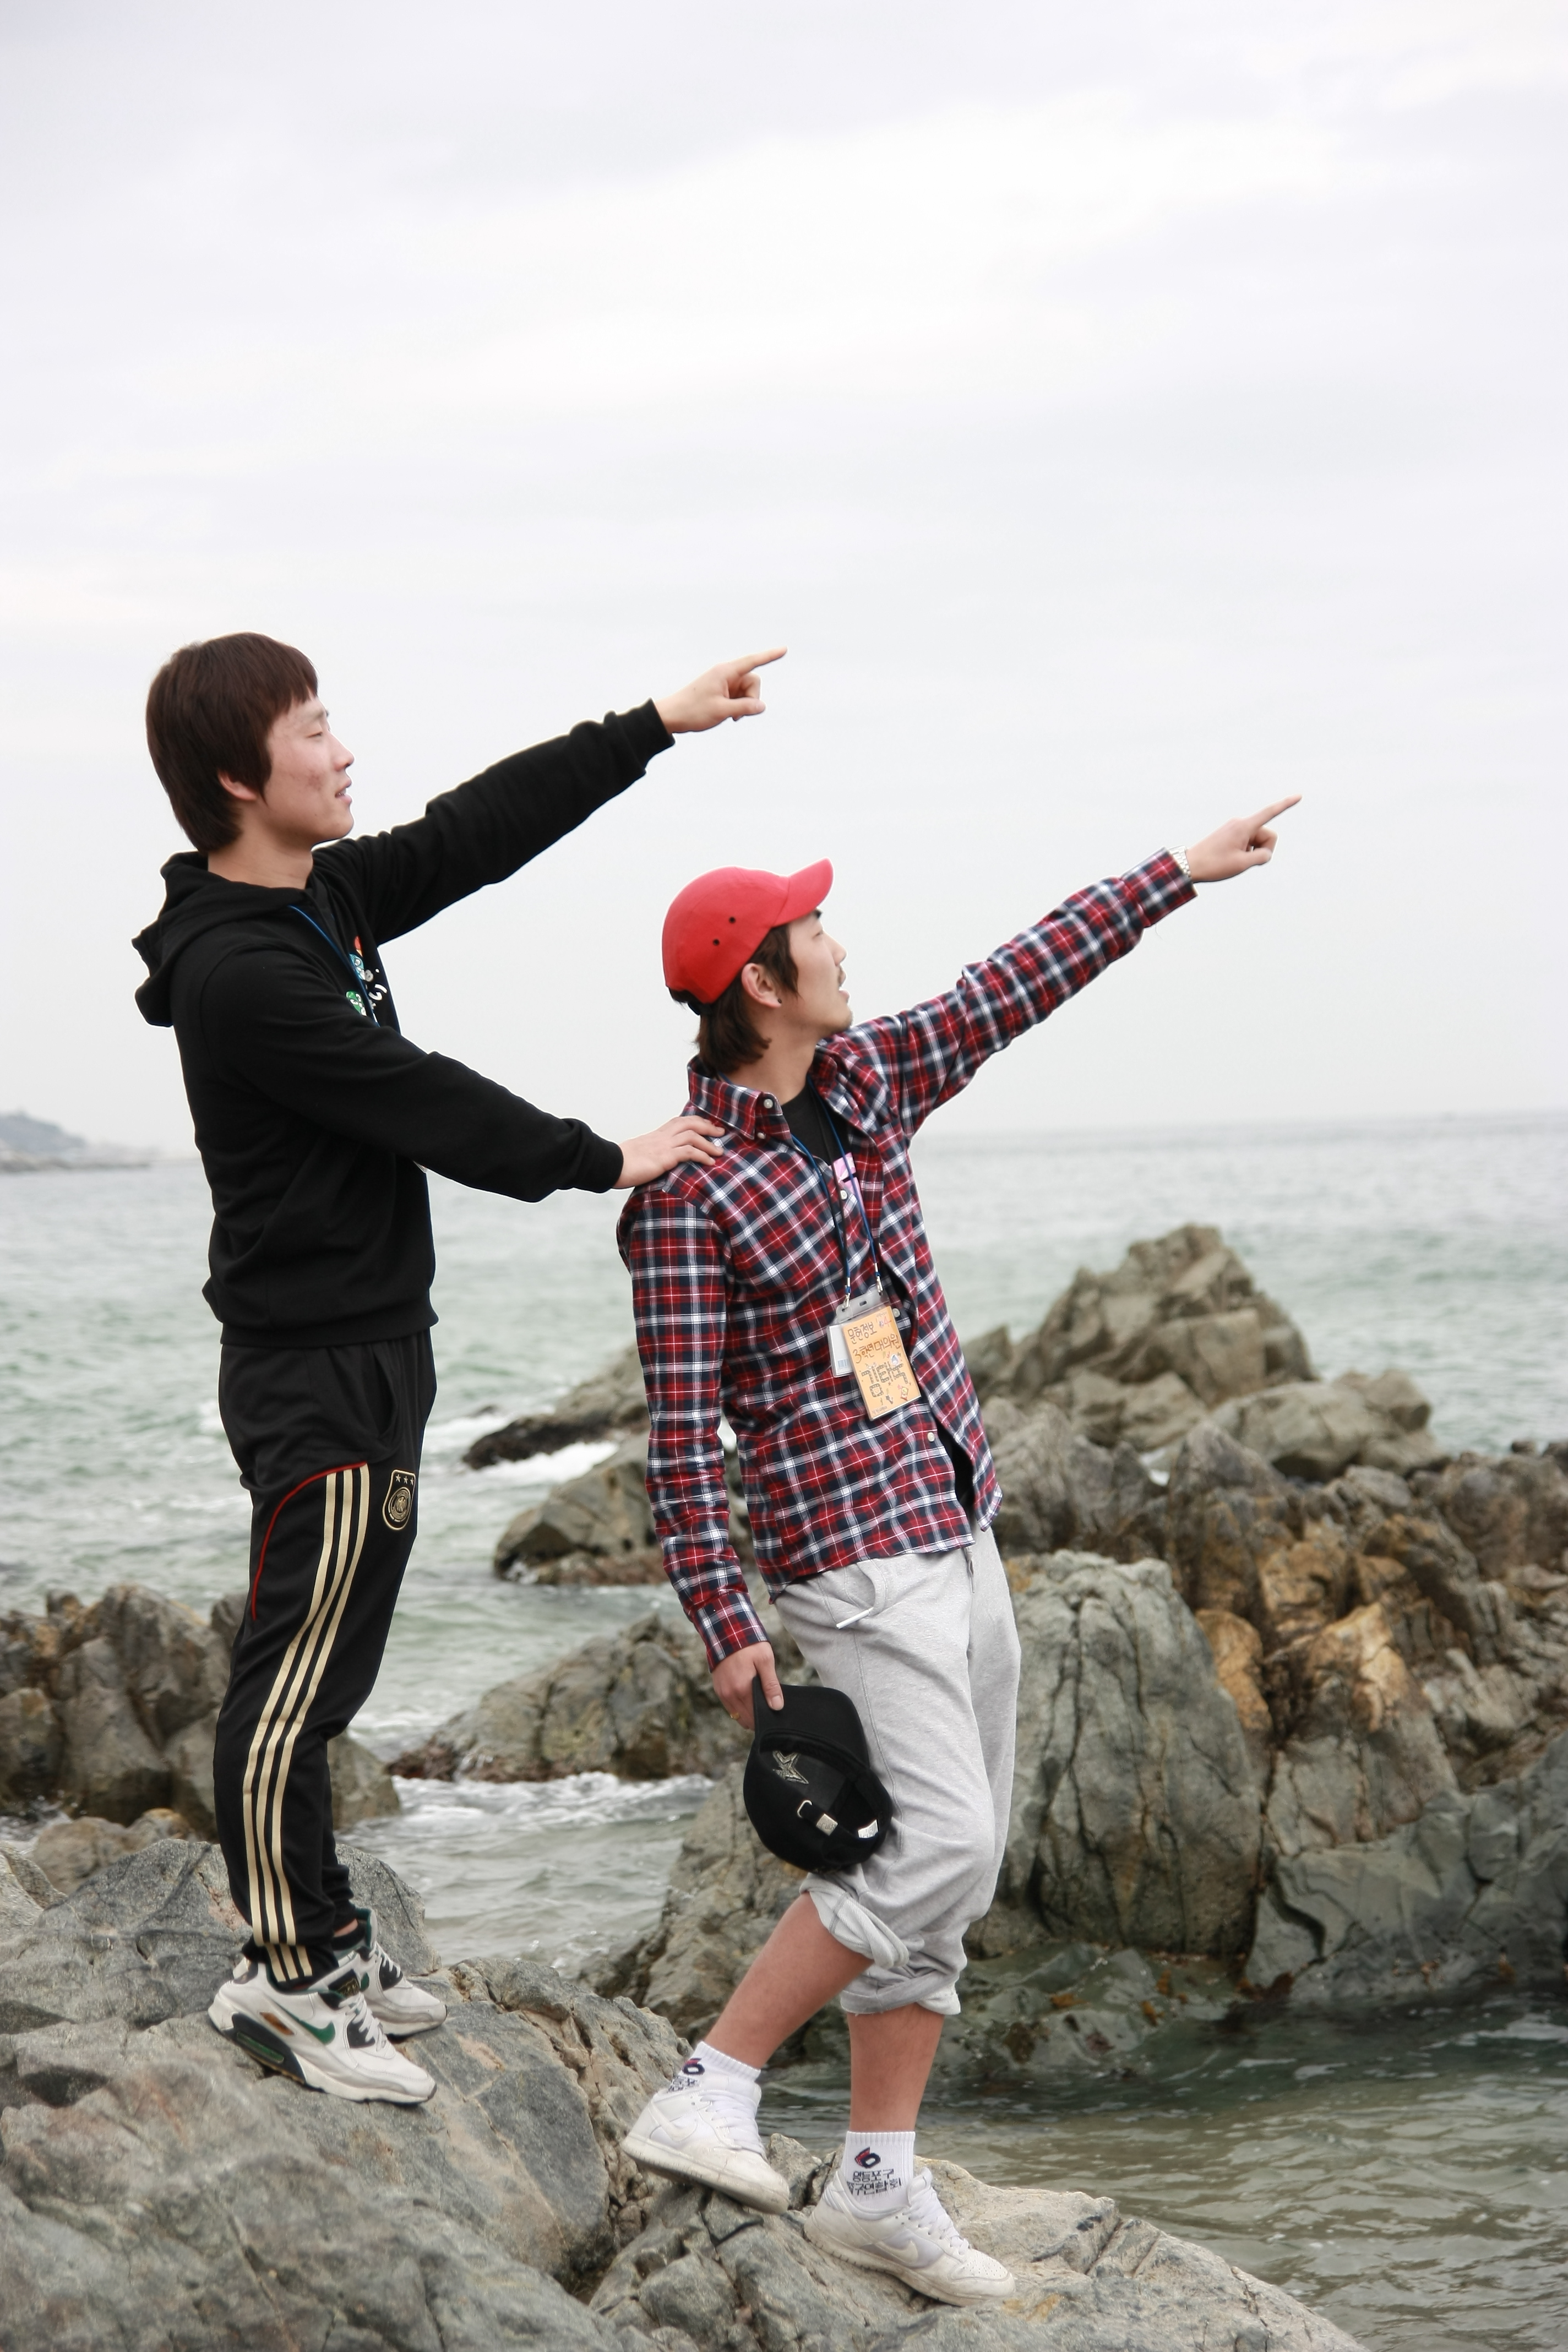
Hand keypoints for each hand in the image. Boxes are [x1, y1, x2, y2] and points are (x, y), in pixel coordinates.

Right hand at [613, 1114, 724, 1188]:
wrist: (611, 1165)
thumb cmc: (621, 1164)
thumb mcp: (639, 1154)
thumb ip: (651, 1155)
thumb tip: (656, 1162)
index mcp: (656, 1135)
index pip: (680, 1121)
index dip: (696, 1122)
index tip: (708, 1126)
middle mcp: (662, 1136)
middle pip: (690, 1123)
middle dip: (708, 1126)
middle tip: (721, 1133)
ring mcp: (663, 1145)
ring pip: (693, 1135)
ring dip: (709, 1143)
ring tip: (719, 1152)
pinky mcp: (664, 1157)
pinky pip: (688, 1152)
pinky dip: (702, 1155)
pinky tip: (710, 1162)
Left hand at [654, 649, 785, 733]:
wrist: (672, 716)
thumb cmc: (693, 711)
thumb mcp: (722, 711)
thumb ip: (744, 708)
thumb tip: (762, 706)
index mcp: (725, 672)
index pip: (752, 661)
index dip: (769, 656)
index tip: (784, 649)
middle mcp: (726, 674)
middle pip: (753, 681)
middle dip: (752, 698)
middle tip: (738, 715)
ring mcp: (724, 683)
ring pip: (747, 691)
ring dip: (745, 705)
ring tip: (731, 717)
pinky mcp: (722, 691)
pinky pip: (739, 696)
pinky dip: (739, 707)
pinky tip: (729, 716)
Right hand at [712, 1640, 782, 1730]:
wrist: (727, 1632)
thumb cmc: (749, 1645)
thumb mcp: (765, 1661)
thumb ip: (771, 1685)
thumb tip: (777, 1707)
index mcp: (742, 1689)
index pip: (754, 1717)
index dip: (764, 1719)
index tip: (773, 1715)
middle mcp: (730, 1694)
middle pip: (745, 1719)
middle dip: (756, 1718)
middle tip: (768, 1709)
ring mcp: (722, 1692)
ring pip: (736, 1715)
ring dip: (747, 1714)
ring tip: (758, 1703)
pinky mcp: (718, 1688)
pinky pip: (729, 1707)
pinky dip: (738, 1707)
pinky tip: (747, 1698)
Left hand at [1185, 797, 1300, 882]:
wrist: (1189, 865)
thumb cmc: (1214, 865)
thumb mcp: (1242, 864)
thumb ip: (1261, 857)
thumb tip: (1266, 854)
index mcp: (1244, 826)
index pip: (1269, 812)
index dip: (1286, 804)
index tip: (1299, 796)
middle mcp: (1240, 823)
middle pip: (1266, 834)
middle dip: (1264, 849)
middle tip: (1248, 861)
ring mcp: (1235, 828)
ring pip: (1257, 840)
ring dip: (1253, 852)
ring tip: (1236, 860)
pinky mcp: (1230, 833)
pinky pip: (1248, 841)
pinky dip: (1246, 851)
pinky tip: (1232, 858)